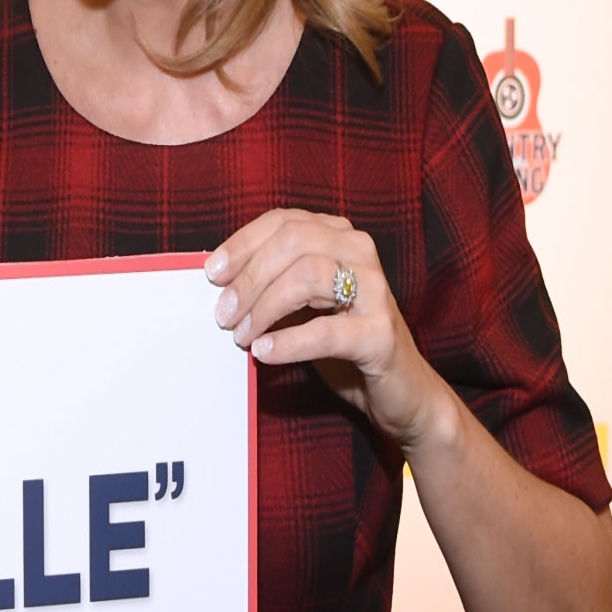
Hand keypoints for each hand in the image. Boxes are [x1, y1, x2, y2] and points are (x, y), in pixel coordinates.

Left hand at [206, 209, 450, 453]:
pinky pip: (326, 330)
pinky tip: (264, 352)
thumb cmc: (341, 343)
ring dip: (264, 307)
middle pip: (293, 242)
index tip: (212, 274)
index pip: (283, 222)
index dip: (242, 244)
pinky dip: (289, 341)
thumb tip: (218, 281)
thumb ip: (270, 285)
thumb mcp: (300, 306)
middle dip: (249, 277)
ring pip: (307, 276)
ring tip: (242, 336)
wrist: (398, 390)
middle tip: (223, 314)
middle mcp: (360, 253)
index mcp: (338, 237)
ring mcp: (375, 291)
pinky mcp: (381, 334)